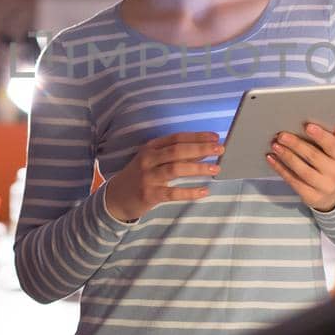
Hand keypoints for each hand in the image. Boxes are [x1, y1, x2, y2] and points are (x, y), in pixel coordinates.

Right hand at [103, 132, 222, 222]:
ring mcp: (148, 177)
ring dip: (198, 168)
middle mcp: (148, 160)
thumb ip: (173, 156)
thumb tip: (201, 153)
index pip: (176, 138)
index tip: (215, 136)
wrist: (115, 198)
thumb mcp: (151, 161)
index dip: (197, 136)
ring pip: (176, 169)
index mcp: (150, 148)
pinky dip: (189, 192)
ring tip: (216, 168)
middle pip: (177, 150)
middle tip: (219, 149)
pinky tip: (204, 191)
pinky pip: (172, 193)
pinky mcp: (149, 194)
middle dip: (201, 149)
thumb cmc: (139, 177)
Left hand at [267, 123, 334, 211]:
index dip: (320, 136)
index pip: (333, 145)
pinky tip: (271, 159)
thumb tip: (332, 123)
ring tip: (275, 145)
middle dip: (296, 145)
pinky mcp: (311, 197)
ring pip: (302, 170)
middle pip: (314, 157)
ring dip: (287, 157)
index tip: (307, 125)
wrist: (333, 196)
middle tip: (281, 135)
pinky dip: (280, 169)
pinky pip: (293, 181)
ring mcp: (324, 187)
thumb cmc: (331, 167)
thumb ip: (334, 138)